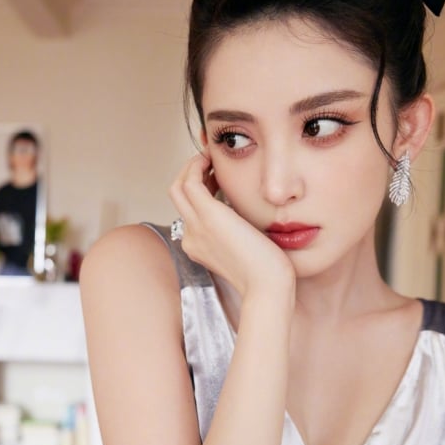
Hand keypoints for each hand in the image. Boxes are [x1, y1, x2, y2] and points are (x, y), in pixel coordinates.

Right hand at [169, 154, 294, 299]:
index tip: (218, 176)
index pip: (189, 209)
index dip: (200, 188)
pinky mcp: (208, 216)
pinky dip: (197, 165)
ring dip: (193, 166)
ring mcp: (196, 227)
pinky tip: (214, 159)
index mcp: (199, 246)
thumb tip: (245, 211)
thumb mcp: (248, 248)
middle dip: (192, 173)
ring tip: (212, 158)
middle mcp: (191, 236)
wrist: (267, 287)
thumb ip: (240, 230)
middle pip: (177, 195)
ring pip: (178, 186)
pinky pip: (189, 181)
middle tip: (211, 161)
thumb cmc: (267, 272)